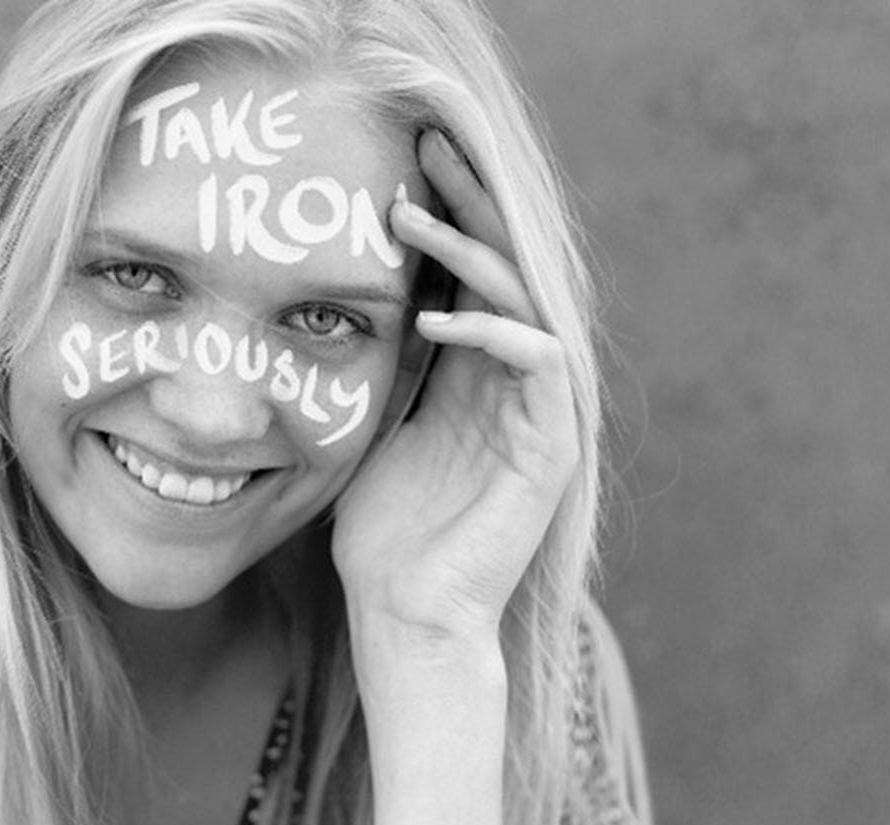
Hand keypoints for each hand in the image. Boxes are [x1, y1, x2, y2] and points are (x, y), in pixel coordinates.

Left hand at [332, 130, 580, 646]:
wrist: (408, 614)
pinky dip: (490, 331)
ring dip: (469, 253)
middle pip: (506, 266)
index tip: (401, 165)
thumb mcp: (371, 428)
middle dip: (469, 202)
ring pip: (525, 300)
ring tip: (407, 219)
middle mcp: (513, 383)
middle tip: (426, 146)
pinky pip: (540, 360)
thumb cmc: (381, 533)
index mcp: (474, 375)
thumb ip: (380, 368)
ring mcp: (539, 411)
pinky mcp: (552, 445)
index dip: (447, 215)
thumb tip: (336, 304)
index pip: (471, 272)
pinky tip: (431, 318)